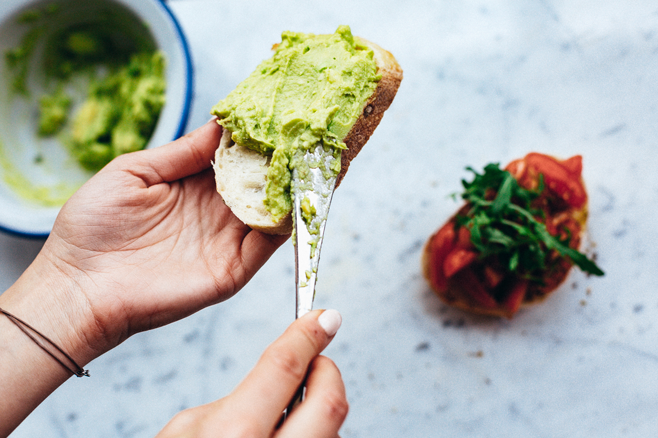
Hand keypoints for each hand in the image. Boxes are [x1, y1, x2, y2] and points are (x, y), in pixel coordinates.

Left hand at [2, 119, 287, 363]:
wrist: (79, 288)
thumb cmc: (93, 227)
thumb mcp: (132, 172)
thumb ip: (180, 152)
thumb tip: (221, 124)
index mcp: (193, 184)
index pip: (237, 155)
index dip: (259, 135)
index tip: (280, 111)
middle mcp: (217, 210)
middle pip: (263, 180)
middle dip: (289, 157)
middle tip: (312, 130)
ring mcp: (228, 239)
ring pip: (274, 208)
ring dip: (298, 184)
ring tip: (320, 157)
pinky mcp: (234, 268)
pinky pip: (270, 242)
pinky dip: (290, 219)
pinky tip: (304, 194)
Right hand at [156, 309, 347, 437]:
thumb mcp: (187, 429)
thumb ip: (235, 400)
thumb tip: (282, 380)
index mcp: (236, 434)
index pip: (285, 366)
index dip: (307, 334)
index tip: (324, 317)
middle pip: (331, 400)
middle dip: (328, 371)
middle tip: (315, 360)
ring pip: (334, 432)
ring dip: (321, 411)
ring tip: (289, 411)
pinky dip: (315, 435)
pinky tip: (288, 434)